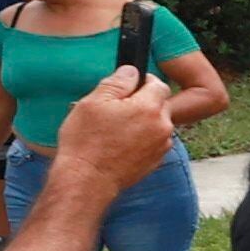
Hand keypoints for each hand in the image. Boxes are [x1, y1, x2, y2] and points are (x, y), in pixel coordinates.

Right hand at [46, 75, 172, 191]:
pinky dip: (141, 139)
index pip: (159, 84)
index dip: (143, 81)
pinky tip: (120, 143)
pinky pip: (153, 141)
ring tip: (115, 128)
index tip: (128, 85)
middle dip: (142, 102)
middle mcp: (163, 126)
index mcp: (149, 108)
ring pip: (157, 124)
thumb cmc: (86, 141)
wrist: (87, 179)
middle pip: (160, 104)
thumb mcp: (94, 102)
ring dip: (142, 121)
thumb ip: (117, 82)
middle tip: (116, 109)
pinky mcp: (156, 161)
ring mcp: (162, 146)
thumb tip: (131, 71)